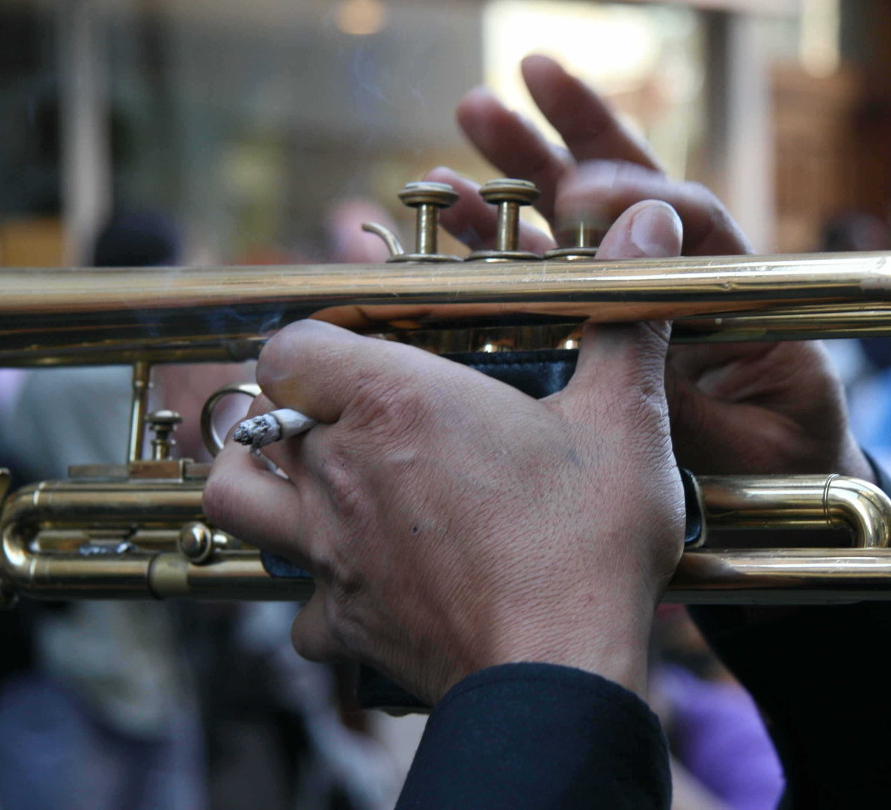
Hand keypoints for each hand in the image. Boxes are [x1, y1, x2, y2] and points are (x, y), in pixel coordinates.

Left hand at [204, 201, 686, 703]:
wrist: (559, 669)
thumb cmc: (585, 539)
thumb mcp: (623, 417)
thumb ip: (624, 318)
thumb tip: (653, 221)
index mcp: (393, 402)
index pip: (292, 345)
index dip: (319, 341)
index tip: (365, 348)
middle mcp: (340, 471)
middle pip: (259, 418)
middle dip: (294, 409)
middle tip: (357, 415)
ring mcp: (331, 553)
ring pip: (237, 502)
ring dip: (263, 485)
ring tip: (319, 483)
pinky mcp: (346, 625)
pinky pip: (298, 608)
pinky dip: (318, 594)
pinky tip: (367, 585)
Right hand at [432, 55, 870, 479]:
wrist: (782, 498)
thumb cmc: (787, 469)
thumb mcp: (755, 450)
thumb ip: (694, 413)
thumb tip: (624, 370)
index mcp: (746, 298)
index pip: (702, 223)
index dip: (643, 201)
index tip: (582, 194)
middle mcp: (687, 285)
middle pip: (636, 193)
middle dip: (580, 133)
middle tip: (526, 78)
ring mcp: (638, 304)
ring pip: (580, 225)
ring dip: (524, 171)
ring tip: (473, 114)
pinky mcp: (595, 334)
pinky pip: (543, 279)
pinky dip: (498, 244)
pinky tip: (452, 211)